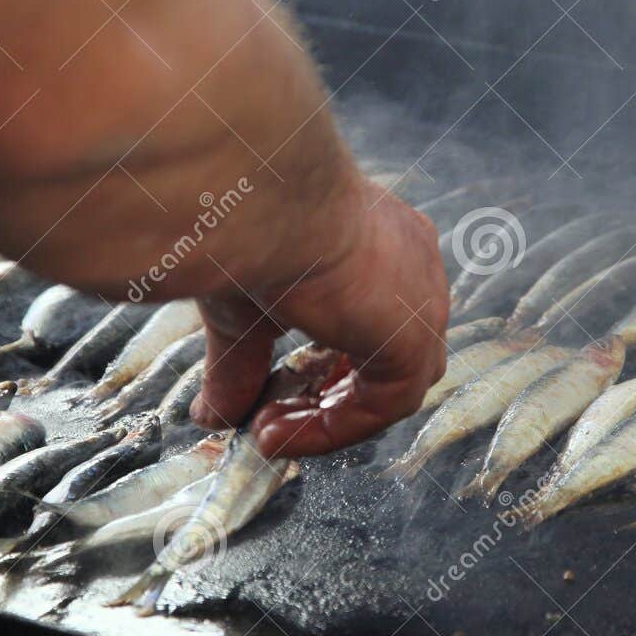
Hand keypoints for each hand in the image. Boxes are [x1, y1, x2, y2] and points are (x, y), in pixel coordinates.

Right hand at [189, 172, 448, 456]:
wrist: (258, 203)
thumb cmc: (248, 229)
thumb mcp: (243, 308)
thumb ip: (239, 365)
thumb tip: (212, 416)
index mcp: (385, 243)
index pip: (373, 322)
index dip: (325, 370)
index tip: (272, 395)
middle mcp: (416, 267)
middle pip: (387, 358)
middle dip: (328, 398)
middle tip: (269, 420)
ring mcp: (423, 302)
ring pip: (390, 387)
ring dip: (328, 418)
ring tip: (267, 432)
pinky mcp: (413, 339)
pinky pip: (385, 405)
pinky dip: (335, 426)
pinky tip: (281, 431)